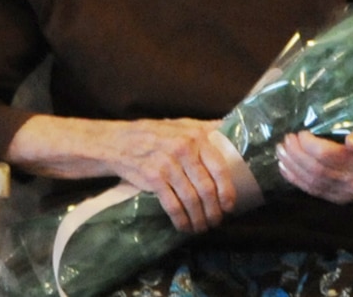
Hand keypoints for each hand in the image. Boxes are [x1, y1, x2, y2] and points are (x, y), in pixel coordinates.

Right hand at [77, 118, 236, 233]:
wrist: (119, 141)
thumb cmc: (155, 134)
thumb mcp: (182, 125)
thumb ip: (205, 129)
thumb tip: (233, 130)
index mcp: (195, 136)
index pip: (220, 168)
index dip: (227, 191)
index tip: (230, 205)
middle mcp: (183, 149)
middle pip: (207, 188)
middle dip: (215, 211)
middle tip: (217, 221)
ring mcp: (168, 164)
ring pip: (192, 200)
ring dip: (200, 219)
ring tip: (202, 227)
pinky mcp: (154, 178)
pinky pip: (173, 205)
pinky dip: (181, 220)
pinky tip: (184, 226)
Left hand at [276, 130, 352, 203]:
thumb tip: (352, 141)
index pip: (328, 157)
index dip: (310, 145)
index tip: (301, 131)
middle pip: (316, 170)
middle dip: (296, 154)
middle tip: (286, 138)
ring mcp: (346, 193)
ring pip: (312, 182)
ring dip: (291, 166)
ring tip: (280, 150)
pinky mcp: (340, 198)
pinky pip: (314, 191)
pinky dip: (295, 179)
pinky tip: (284, 168)